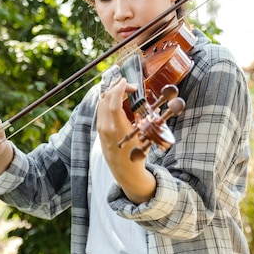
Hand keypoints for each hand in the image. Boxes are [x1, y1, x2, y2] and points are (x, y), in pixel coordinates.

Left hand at [96, 78, 155, 202]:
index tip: (126, 81)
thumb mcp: (145, 139)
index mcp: (117, 129)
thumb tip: (154, 109)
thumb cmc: (137, 156)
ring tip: (125, 91)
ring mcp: (100, 128)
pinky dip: (108, 101)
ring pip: (102, 103)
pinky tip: (119, 101)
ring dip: (112, 93)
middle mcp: (106, 127)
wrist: (125, 172)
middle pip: (106, 99)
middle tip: (130, 86)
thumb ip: (147, 123)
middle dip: (117, 88)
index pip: (114, 102)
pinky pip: (101, 109)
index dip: (119, 88)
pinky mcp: (99, 130)